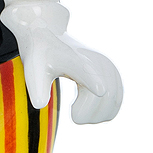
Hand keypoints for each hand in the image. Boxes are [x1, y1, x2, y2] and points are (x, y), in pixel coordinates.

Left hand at [0, 0, 122, 123]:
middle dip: (90, 112)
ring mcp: (105, 65)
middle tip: (74, 116)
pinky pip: (118, 96)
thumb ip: (37, 88)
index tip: (99, 90)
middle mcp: (94, 60)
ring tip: (79, 113)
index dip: (93, 80)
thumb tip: (40, 105)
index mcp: (73, 59)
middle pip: (104, 93)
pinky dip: (108, 109)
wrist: (51, 36)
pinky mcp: (111, 71)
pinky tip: (92, 111)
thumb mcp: (34, 71)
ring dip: (99, 113)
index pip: (85, 70)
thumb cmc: (41, 55)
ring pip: (114, 97)